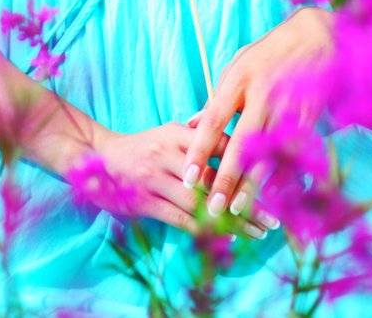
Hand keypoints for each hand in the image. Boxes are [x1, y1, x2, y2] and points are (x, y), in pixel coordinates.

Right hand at [83, 120, 268, 236]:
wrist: (95, 158)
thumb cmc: (141, 147)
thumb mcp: (168, 132)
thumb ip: (198, 135)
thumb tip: (235, 132)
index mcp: (178, 134)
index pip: (223, 146)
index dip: (250, 164)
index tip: (276, 180)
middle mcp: (169, 153)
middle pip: (218, 178)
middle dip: (248, 201)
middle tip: (274, 218)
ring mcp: (156, 178)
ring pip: (203, 203)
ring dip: (233, 221)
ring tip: (256, 233)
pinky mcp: (146, 201)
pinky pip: (181, 219)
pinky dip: (206, 230)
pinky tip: (225, 238)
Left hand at [181, 6, 334, 230]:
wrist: (318, 37)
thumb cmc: (270, 54)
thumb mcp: (237, 66)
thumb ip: (217, 99)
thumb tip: (190, 125)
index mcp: (239, 80)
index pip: (215, 119)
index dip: (200, 149)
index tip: (188, 177)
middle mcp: (263, 95)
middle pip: (242, 143)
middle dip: (227, 177)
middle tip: (213, 207)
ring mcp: (289, 108)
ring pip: (269, 154)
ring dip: (254, 185)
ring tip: (239, 209)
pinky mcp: (310, 118)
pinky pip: (293, 154)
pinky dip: (283, 176)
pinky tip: (274, 199)